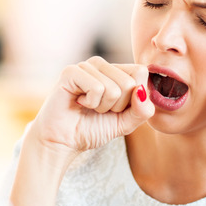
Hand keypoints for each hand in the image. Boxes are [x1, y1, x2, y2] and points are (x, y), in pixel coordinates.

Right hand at [30, 56, 154, 157]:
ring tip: (88, 107)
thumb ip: (142, 110)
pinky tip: (78, 103)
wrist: (63, 141)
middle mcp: (102, 65)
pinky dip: (91, 103)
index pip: (140, 73)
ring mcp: (86, 66)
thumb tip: (142, 91)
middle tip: (98, 110)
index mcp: (116, 71)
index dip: (133, 98)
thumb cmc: (91, 129)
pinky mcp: (71, 72)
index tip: (116, 109)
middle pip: (130, 83)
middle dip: (117, 106)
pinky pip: (97, 88)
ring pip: (114, 88)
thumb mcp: (125, 123)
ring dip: (102, 107)